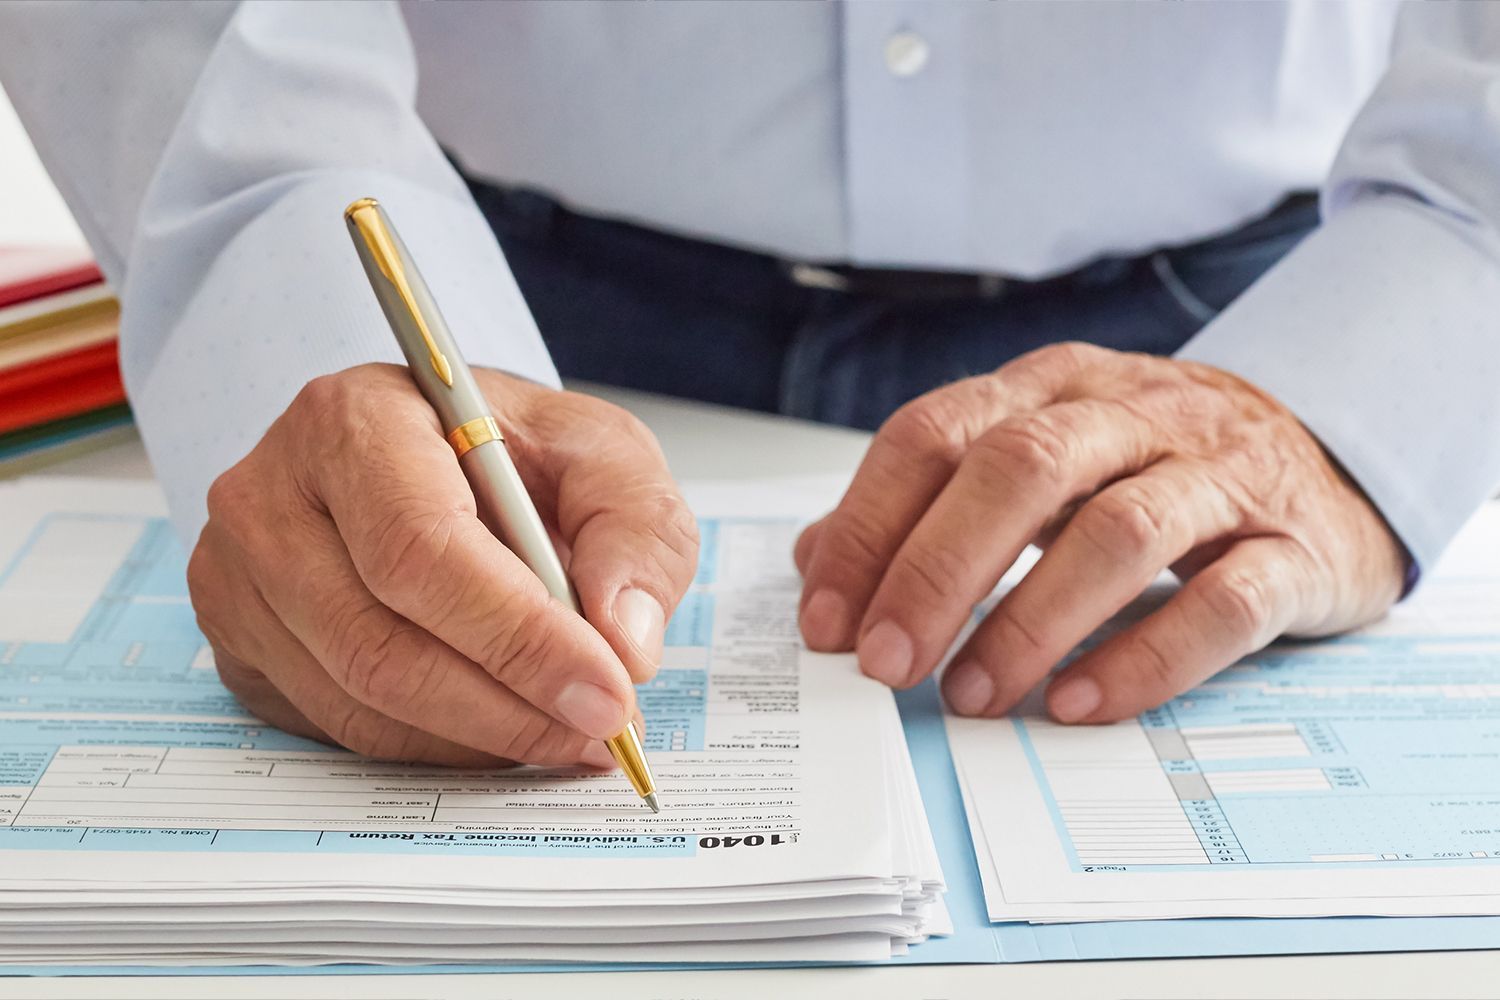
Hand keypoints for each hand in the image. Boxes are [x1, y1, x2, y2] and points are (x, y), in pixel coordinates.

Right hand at [188, 364, 696, 765]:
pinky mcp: (240, 645)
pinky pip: (338, 728)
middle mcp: (270, 497)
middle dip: (509, 706)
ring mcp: (238, 578)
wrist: (431, 455)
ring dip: (479, 737)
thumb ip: (632, 530)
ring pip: (360, 701)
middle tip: (601, 731)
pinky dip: (434, 746)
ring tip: (568, 731)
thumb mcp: (600, 454)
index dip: (518, 636)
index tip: (606, 691)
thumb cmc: (508, 451)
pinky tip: (500, 725)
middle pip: (380, 643)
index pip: (422, 547)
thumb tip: (622, 639)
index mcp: (355, 420)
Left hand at [794, 343, 1407, 722]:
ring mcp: (1220, 478)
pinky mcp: (1292, 550)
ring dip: (1031, 622)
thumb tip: (819, 563)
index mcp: (1052, 389)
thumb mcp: (1040, 463)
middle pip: (1020, 470)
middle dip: (938, 570)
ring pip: (1120, 533)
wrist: (1334, 453)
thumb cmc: (1155, 467)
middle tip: (886, 664)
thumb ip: (930, 503)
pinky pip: (1222, 604)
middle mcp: (1133, 416)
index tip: (826, 620)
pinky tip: (1077, 706)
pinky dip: (1144, 659)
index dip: (869, 526)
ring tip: (970, 696)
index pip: (936, 434)